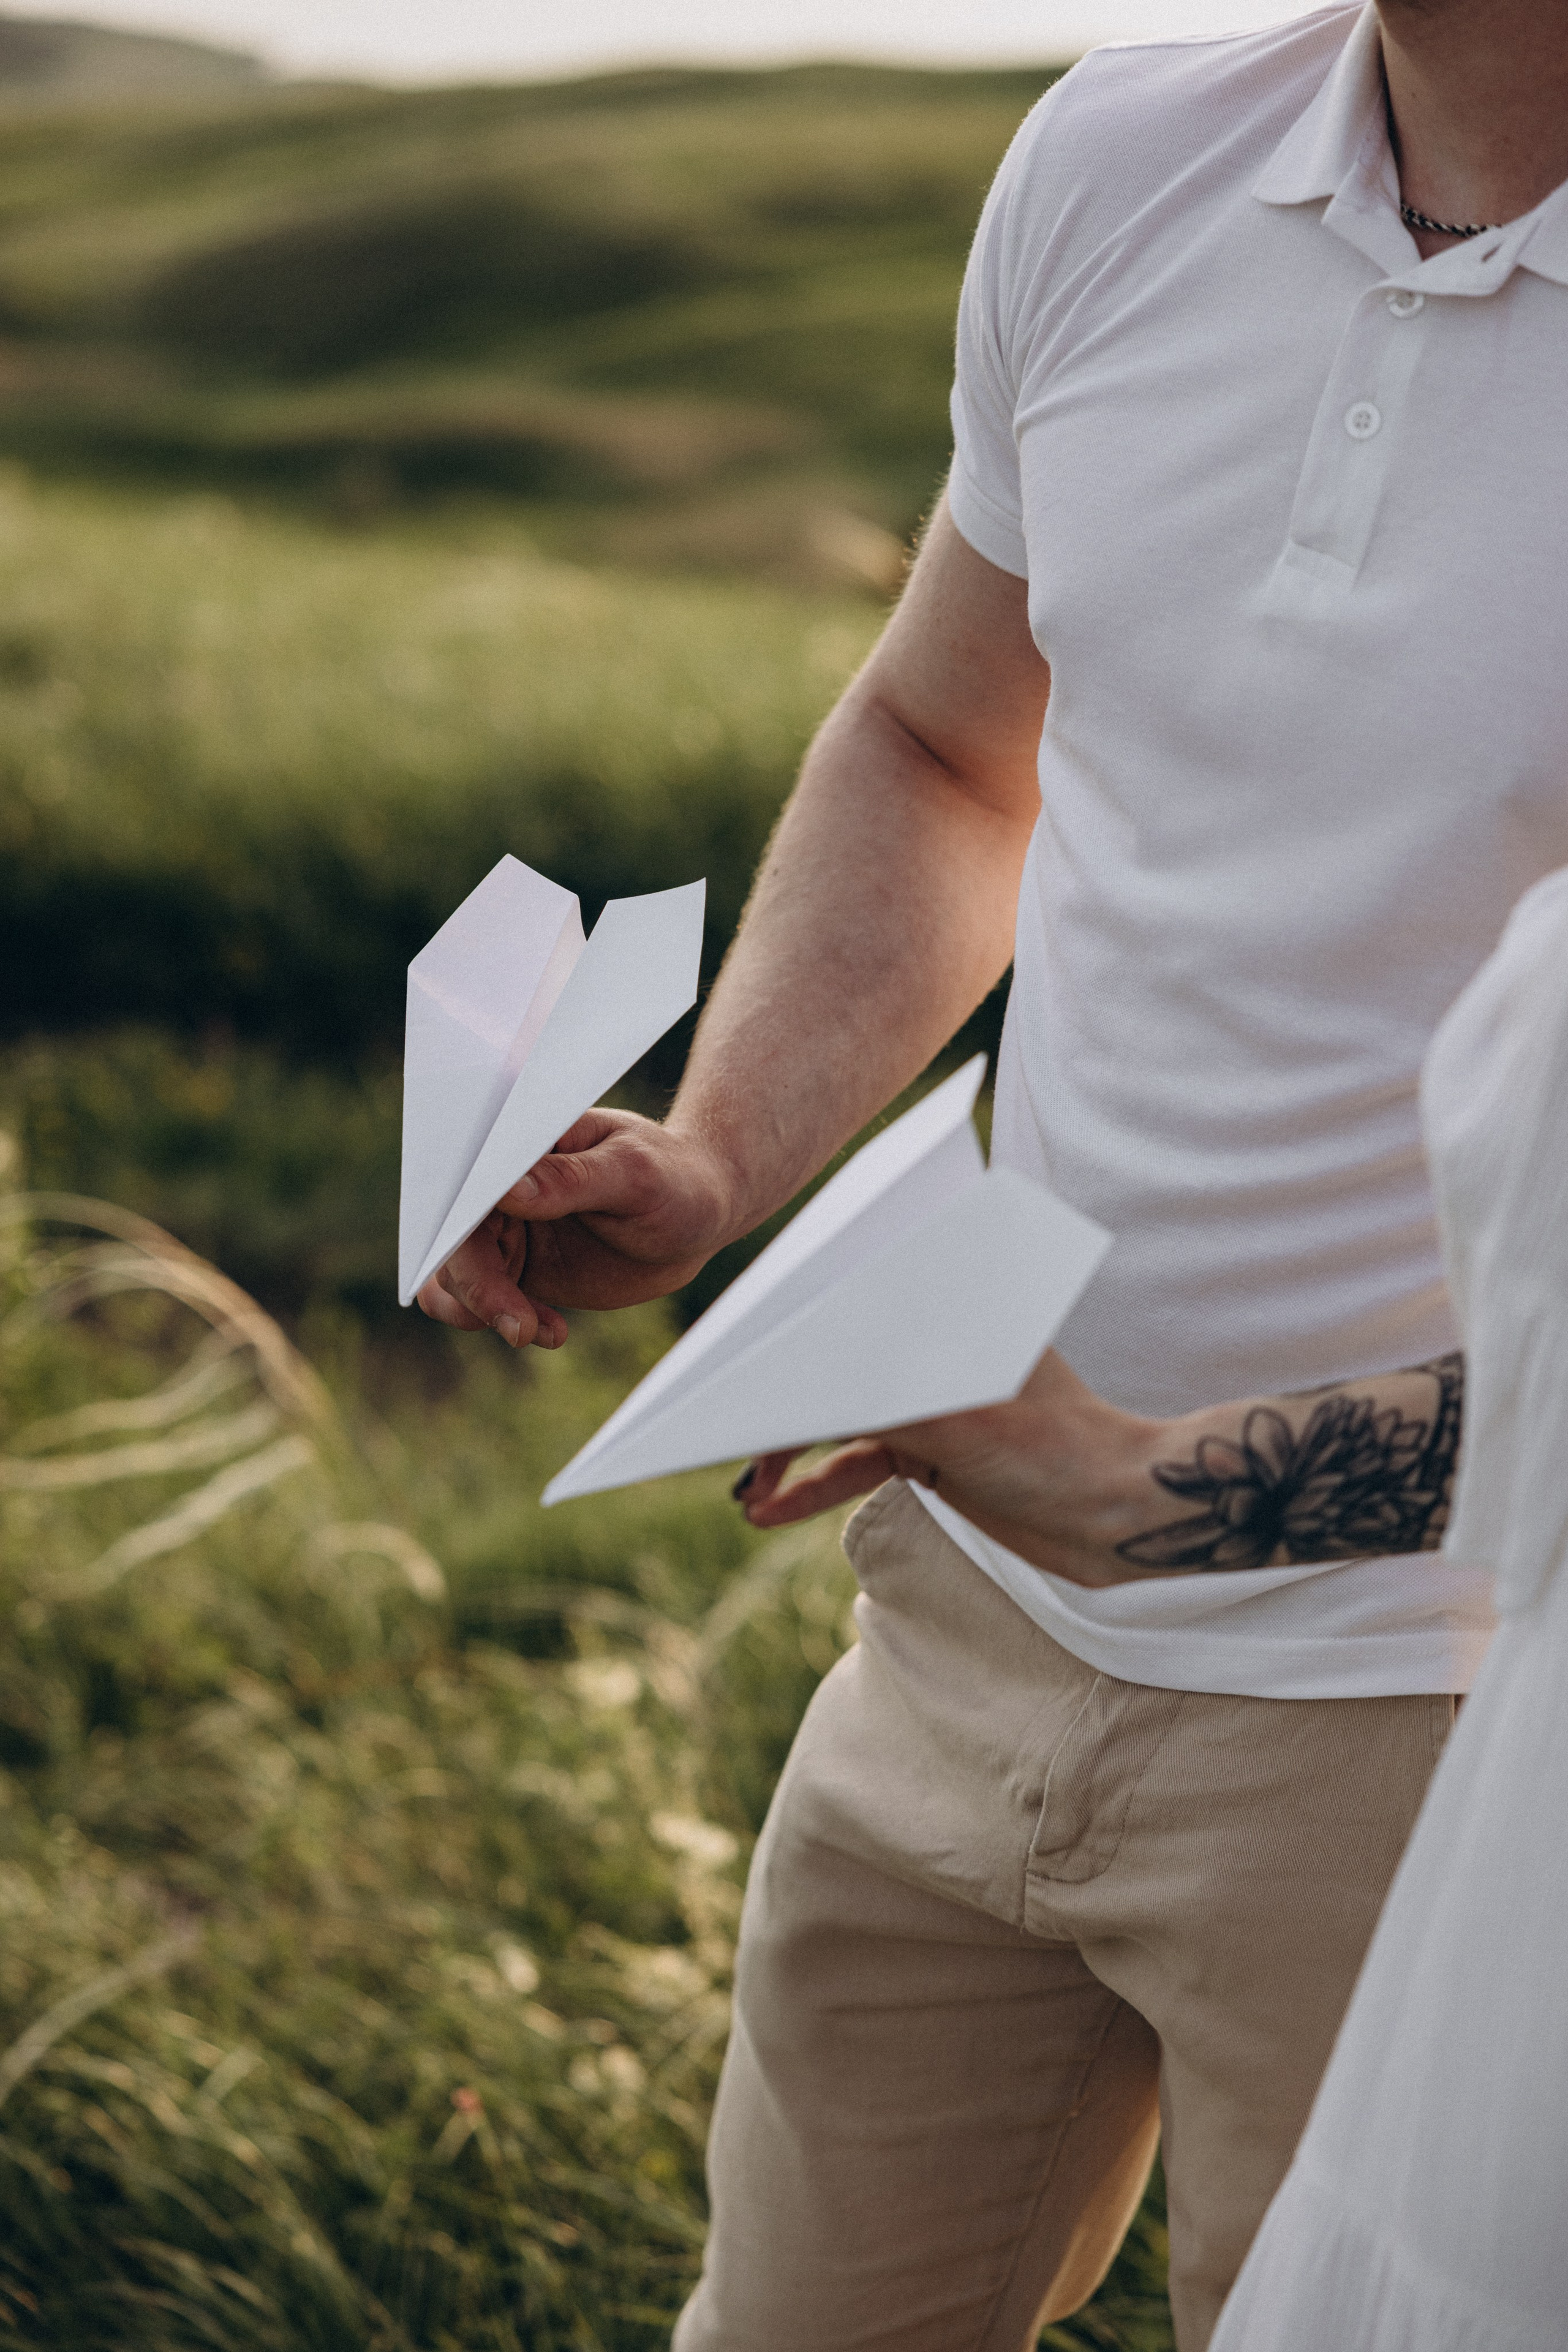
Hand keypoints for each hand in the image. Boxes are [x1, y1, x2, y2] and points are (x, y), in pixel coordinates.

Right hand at [416, 1107, 734, 1348]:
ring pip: (453, 1273)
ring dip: (478, 1309)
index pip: (464, 1178)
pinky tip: (551, 1333)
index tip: (472, 1264)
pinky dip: (500, 1320)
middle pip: (450, 1235)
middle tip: (518, 1325)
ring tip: (530, 1332)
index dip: (453, 1222)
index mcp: (519, 1143)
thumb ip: (573, 1179)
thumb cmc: (675, 1177)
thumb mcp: (634, 1173)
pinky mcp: (518, 1266)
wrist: (700, 1214)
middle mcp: (502, 1183)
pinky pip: (481, 1299)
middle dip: (473, 1285)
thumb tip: (510, 1187)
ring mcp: (507, 1226)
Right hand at [733, 1349, 1160, 1588]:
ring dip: (785, 1454)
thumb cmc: (1056, 1451)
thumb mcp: (955, 1421)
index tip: (726, 1366)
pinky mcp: (927, 1446)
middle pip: (827, 1362)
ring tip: (742, 1492)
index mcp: (939, 1308)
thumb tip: (792, 1383)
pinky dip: (812, 1486)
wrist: (1118, 1519)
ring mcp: (925, 1396)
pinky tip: (767, 1510)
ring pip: (832, 1416)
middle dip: (770, 1399)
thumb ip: (876, 1401)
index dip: (780, 1337)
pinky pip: (852, 1462)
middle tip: (711, 1430)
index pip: (841, 1309)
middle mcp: (926, 1344)